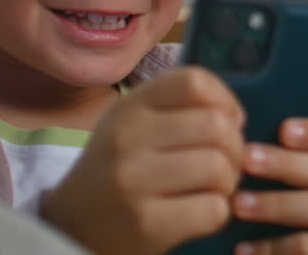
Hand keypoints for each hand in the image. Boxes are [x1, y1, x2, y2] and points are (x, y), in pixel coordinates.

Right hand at [41, 67, 245, 254]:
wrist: (72, 226)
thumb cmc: (117, 169)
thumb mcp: (132, 124)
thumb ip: (176, 107)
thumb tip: (234, 115)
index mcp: (129, 107)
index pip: (194, 81)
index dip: (225, 99)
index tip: (228, 120)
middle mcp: (127, 138)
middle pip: (215, 125)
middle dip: (235, 146)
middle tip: (226, 162)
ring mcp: (134, 182)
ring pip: (218, 167)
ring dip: (228, 181)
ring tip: (213, 188)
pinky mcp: (147, 223)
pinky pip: (212, 209)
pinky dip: (218, 212)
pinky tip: (200, 211)